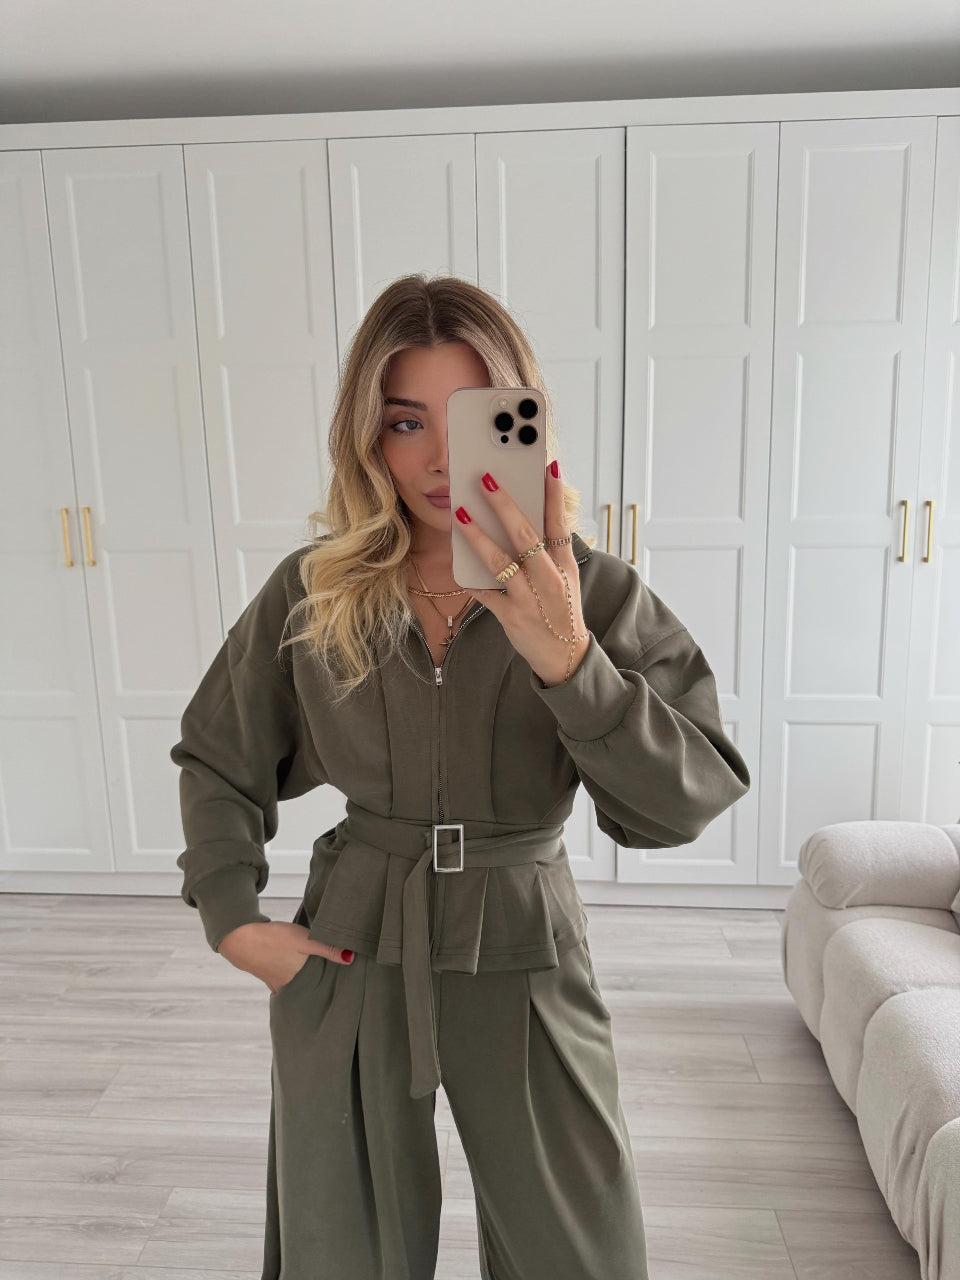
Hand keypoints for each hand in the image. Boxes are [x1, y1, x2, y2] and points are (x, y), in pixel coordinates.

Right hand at [217, 921, 352, 993]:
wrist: (240, 938)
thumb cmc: (273, 939)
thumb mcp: (305, 940)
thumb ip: (328, 949)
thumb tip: (351, 958)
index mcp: (300, 982)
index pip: (322, 989)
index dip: (333, 987)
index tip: (345, 986)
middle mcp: (289, 987)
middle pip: (311, 989)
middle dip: (321, 986)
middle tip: (336, 982)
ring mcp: (277, 983)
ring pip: (299, 984)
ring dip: (307, 980)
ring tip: (320, 974)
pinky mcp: (270, 975)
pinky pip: (287, 979)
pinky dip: (294, 975)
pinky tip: (298, 967)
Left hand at [453, 460, 590, 686]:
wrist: (564, 655)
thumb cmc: (561, 608)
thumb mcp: (565, 576)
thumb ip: (550, 548)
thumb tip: (526, 515)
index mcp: (563, 564)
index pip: (559, 523)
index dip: (553, 495)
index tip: (546, 466)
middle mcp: (548, 578)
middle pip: (524, 535)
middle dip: (503, 505)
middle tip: (486, 479)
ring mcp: (529, 598)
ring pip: (501, 561)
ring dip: (478, 536)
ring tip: (461, 513)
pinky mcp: (511, 617)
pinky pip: (486, 595)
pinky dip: (471, 581)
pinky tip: (457, 563)